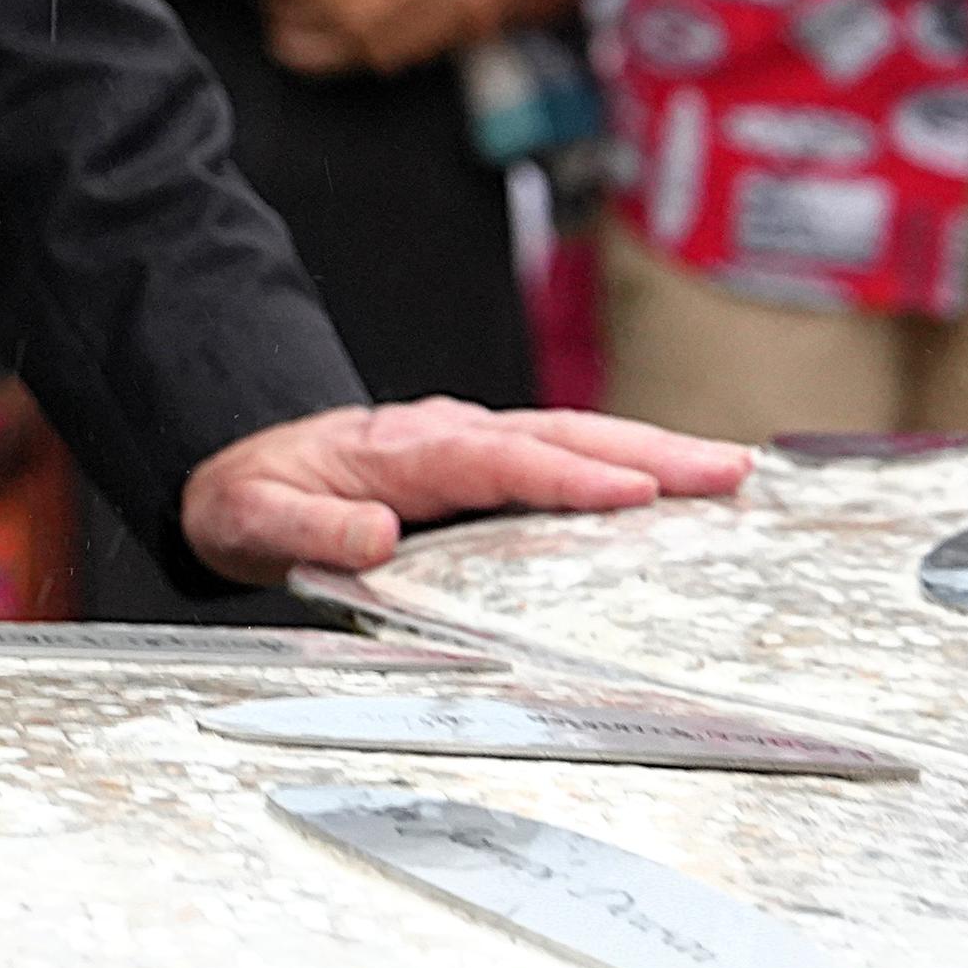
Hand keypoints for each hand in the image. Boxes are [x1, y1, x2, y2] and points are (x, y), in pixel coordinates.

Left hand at [180, 399, 752, 582]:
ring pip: (571, 434)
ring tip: (730, 470)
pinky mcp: (482, 454)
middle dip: (644, 450)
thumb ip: (309, 528)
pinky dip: (622, 459)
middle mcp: (445, 434)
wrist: (237, 466)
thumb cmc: (250, 498)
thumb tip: (375, 533)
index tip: (632, 489)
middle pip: (556, 434)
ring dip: (649, 449)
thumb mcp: (252, 520)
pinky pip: (561, 452)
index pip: (494, 461)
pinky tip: (675, 481)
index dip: (564, 476)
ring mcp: (469, 438)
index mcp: (399, 453)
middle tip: (726, 470)